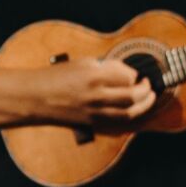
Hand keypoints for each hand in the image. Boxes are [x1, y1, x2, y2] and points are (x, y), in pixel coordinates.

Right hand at [30, 57, 157, 130]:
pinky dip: (131, 116)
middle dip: (146, 90)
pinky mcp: (93, 123)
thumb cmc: (55, 78)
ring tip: (149, 98)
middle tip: (148, 85)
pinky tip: (134, 110)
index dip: (134, 73)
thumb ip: (104, 67)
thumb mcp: (81, 63)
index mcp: (93, 75)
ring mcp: (95, 111)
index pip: (127, 75)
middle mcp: (97, 94)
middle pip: (133, 95)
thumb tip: (125, 72)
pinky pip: (119, 122)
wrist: (36, 98)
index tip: (134, 72)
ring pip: (130, 112)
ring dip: (145, 105)